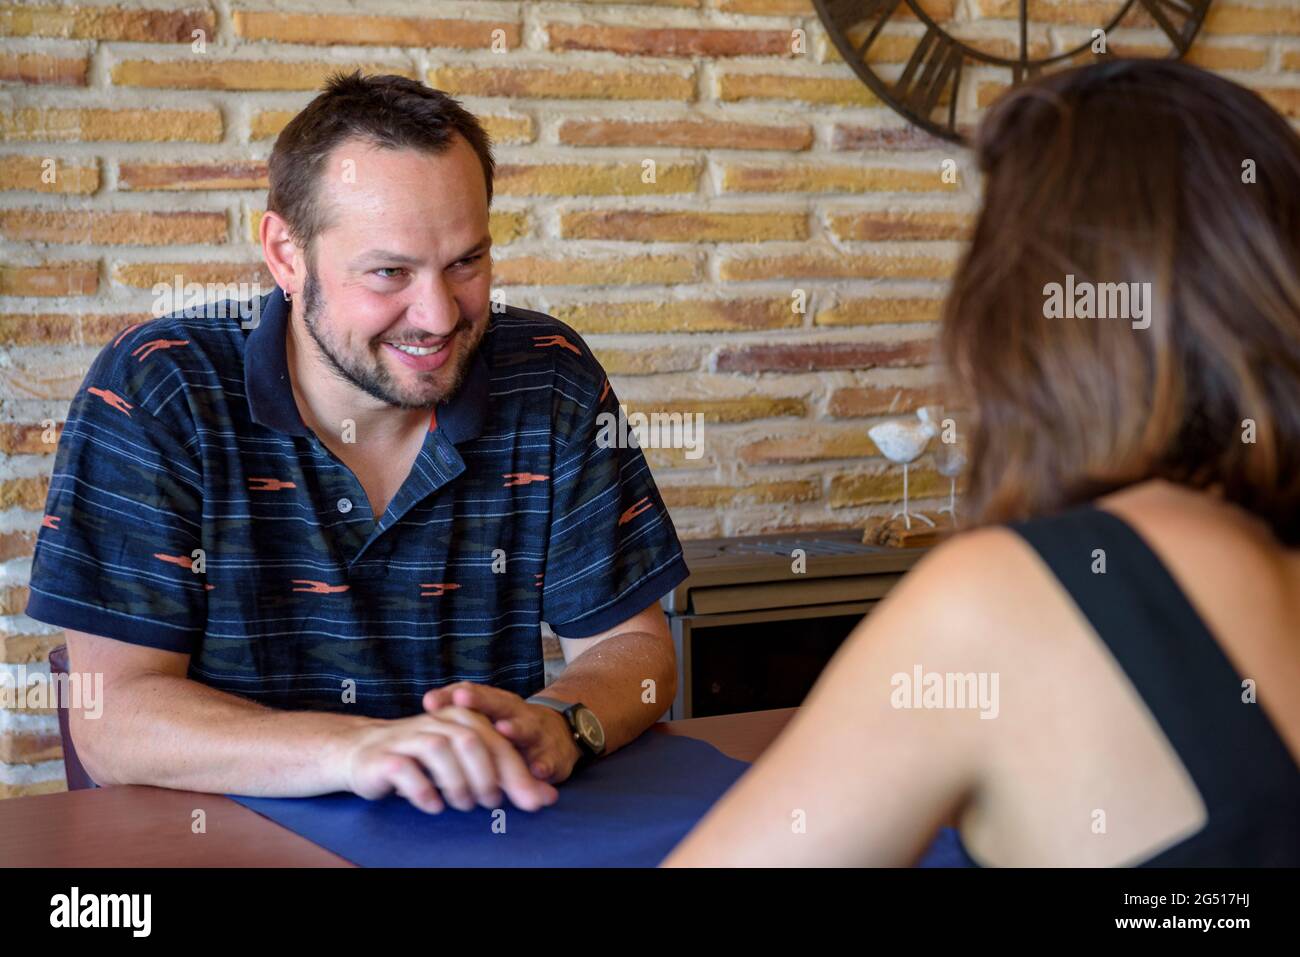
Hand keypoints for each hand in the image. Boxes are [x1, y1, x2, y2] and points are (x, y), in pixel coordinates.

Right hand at [343, 706, 558, 813]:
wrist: (363, 752)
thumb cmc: (424, 761)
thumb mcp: (469, 766)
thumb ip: (508, 778)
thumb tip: (549, 799)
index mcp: (463, 719)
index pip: (498, 744)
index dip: (518, 773)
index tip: (534, 802)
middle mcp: (439, 722)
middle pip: (473, 742)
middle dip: (489, 777)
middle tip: (493, 804)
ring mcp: (411, 737)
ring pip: (441, 751)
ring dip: (458, 783)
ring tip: (464, 805)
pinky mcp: (386, 756)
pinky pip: (407, 770)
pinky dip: (424, 791)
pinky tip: (435, 806)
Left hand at [422, 683, 583, 784]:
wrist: (562, 734)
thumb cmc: (513, 727)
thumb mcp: (491, 717)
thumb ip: (461, 712)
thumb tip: (427, 702)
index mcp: (499, 704)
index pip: (474, 694)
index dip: (452, 696)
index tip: (430, 702)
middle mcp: (517, 713)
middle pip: (498, 704)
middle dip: (480, 701)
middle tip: (461, 700)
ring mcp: (537, 733)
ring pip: (526, 728)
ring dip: (515, 728)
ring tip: (502, 729)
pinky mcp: (554, 756)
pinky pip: (550, 759)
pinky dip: (544, 764)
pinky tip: (537, 770)